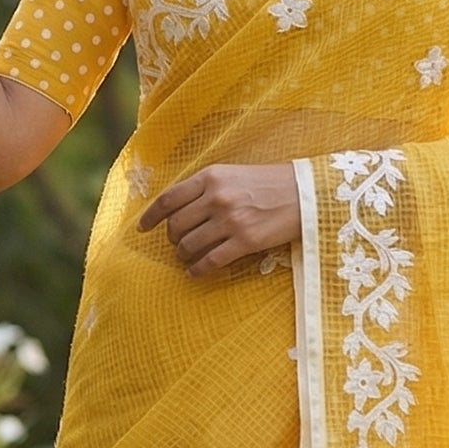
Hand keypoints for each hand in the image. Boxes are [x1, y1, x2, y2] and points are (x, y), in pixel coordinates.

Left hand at [138, 162, 300, 277]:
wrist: (306, 193)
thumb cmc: (270, 183)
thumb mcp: (234, 174)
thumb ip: (207, 187)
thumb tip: (179, 208)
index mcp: (211, 177)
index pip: (169, 198)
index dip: (151, 216)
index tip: (142, 228)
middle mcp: (217, 197)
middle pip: (176, 225)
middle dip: (172, 239)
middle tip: (178, 243)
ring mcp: (230, 220)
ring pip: (190, 245)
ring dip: (184, 255)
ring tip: (187, 257)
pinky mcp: (245, 241)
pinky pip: (210, 261)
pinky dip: (198, 270)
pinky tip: (195, 273)